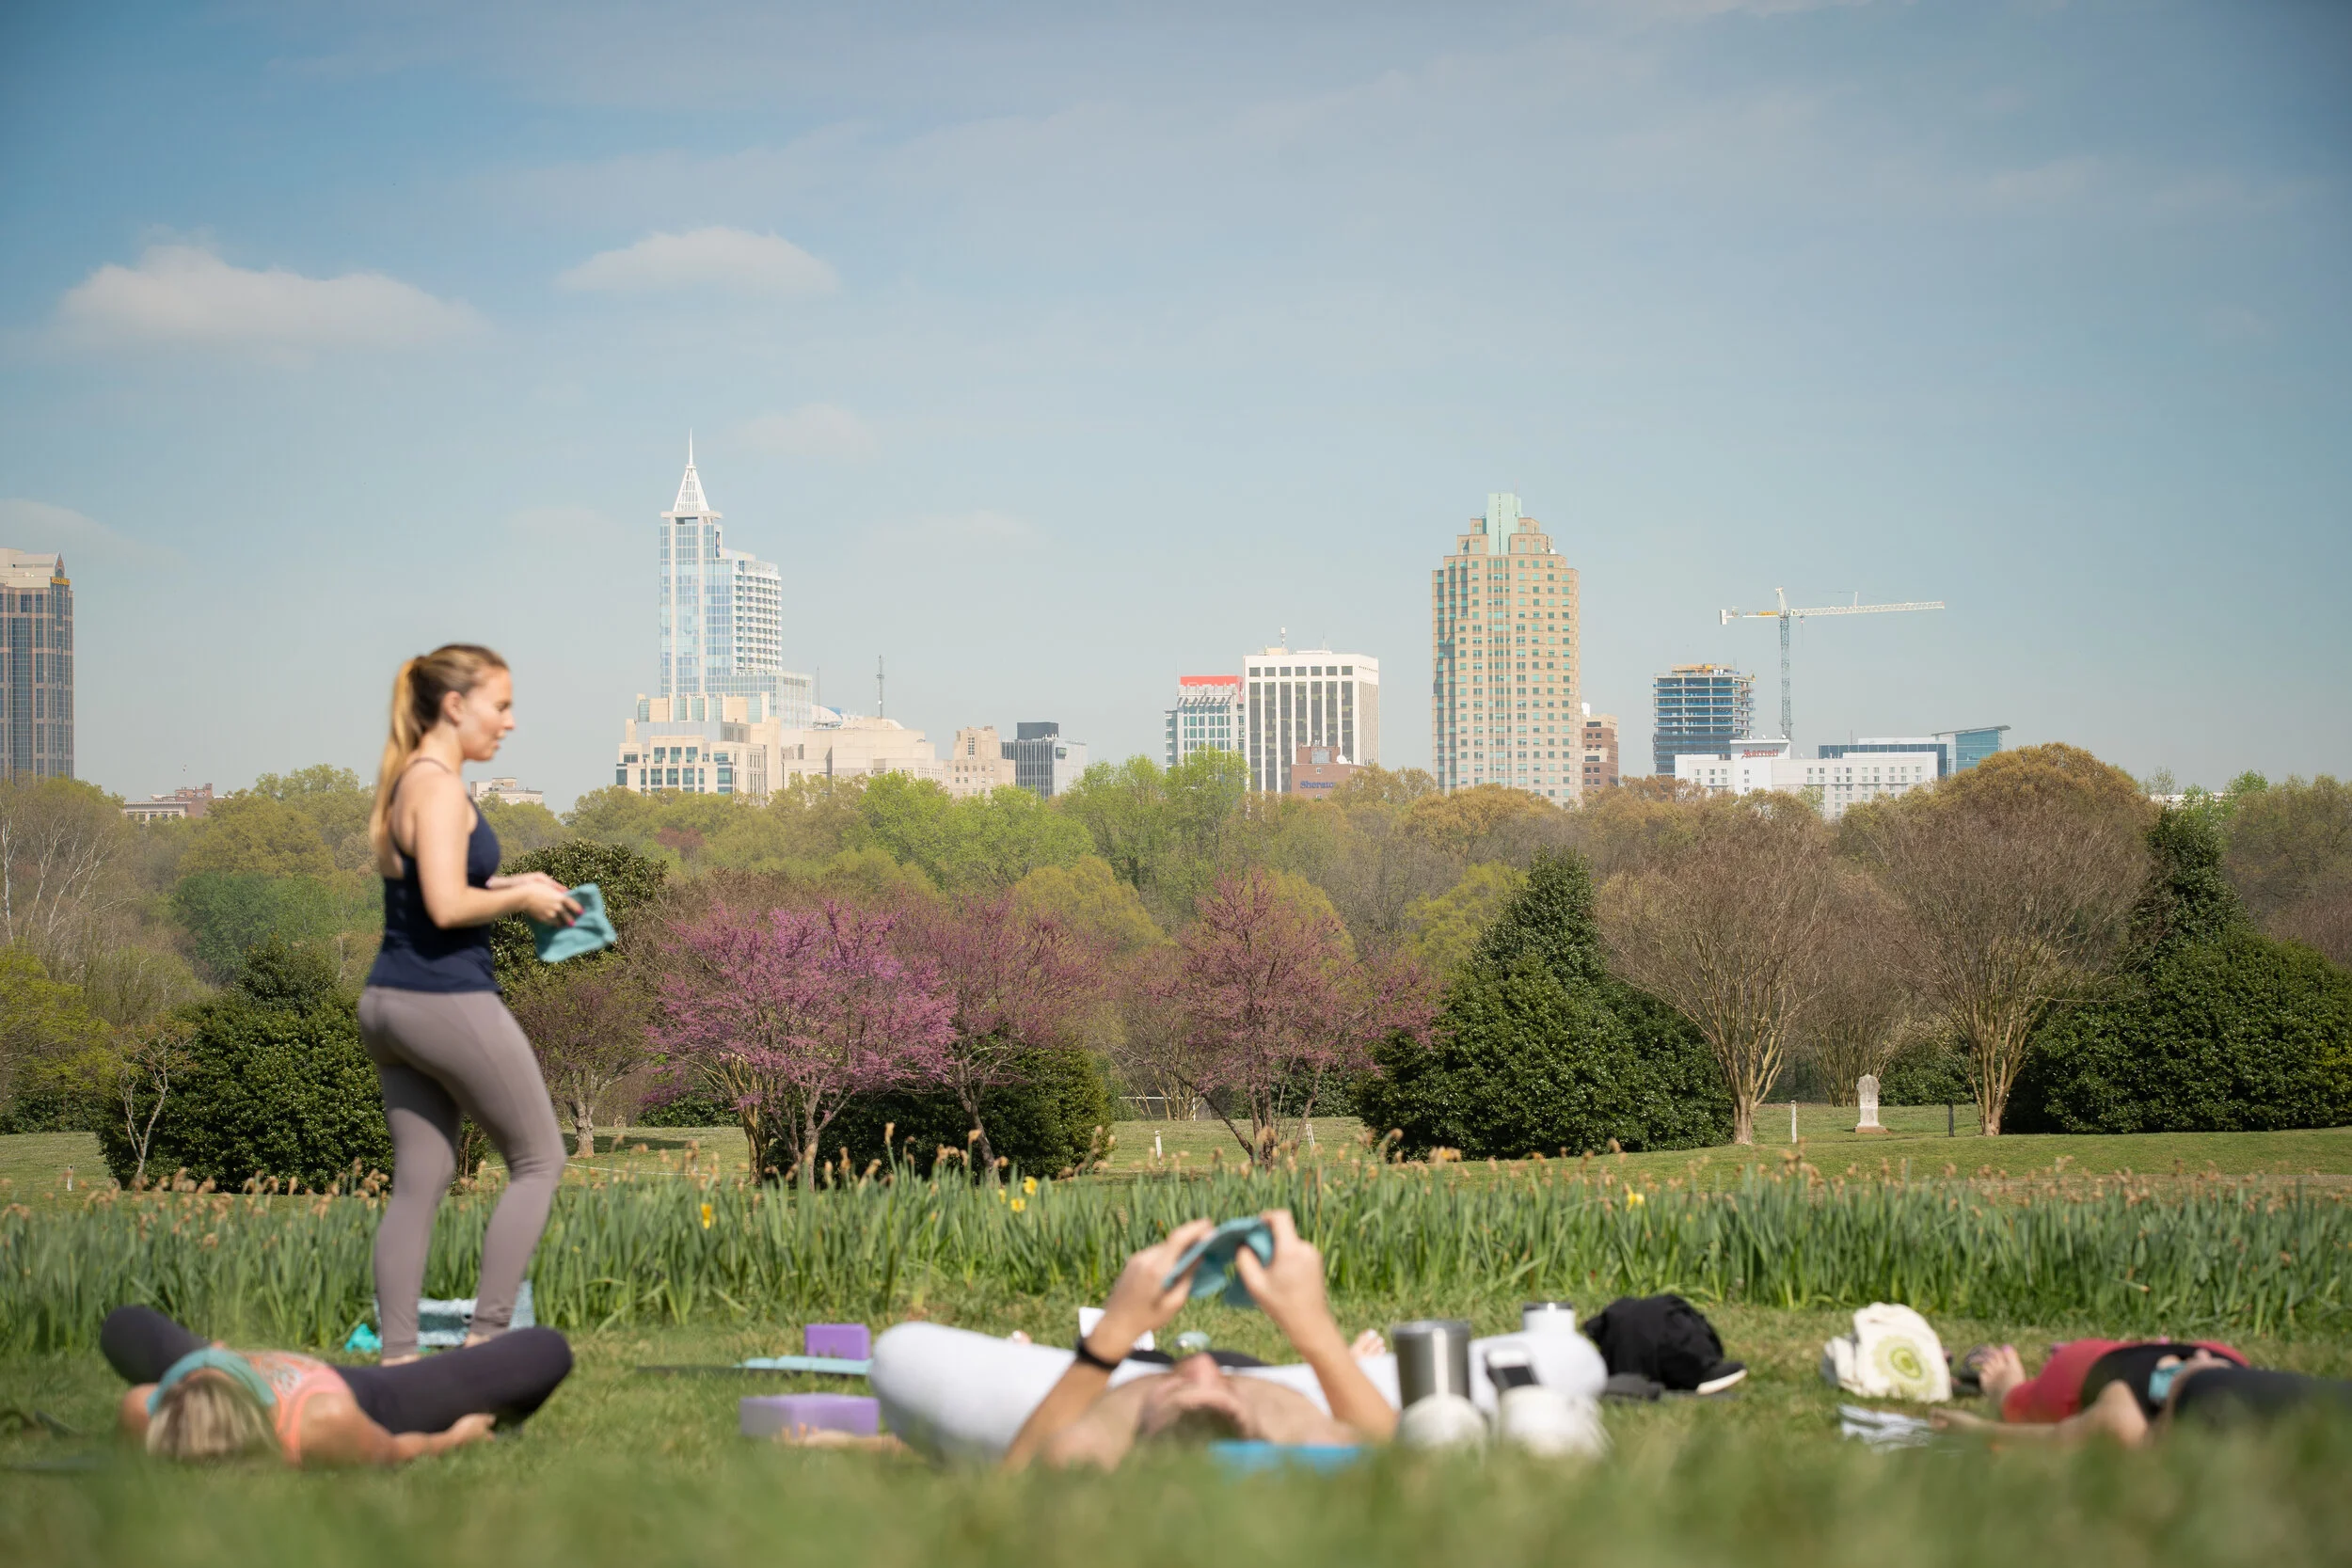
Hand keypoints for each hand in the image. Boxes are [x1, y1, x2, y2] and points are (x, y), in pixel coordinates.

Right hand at [517, 879, 580, 925]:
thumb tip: (566, 891)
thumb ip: (557, 887)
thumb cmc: (534, 886)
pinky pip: (552, 923)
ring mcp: (551, 914)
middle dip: (571, 920)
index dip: (577, 908)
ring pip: (559, 921)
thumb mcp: (547, 883)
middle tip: (573, 923)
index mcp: (560, 897)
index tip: (581, 912)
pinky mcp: (544, 918)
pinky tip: (555, 925)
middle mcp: (557, 906)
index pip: (572, 904)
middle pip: (567, 915)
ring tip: (563, 925)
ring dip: (562, 922)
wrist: (523, 896)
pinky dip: (554, 924)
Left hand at [1090, 1218, 1215, 1359]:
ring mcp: (1137, 1258)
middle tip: (1206, 1249)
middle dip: (1190, 1242)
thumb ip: (1187, 1277)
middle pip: (1173, 1243)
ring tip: (1190, 1263)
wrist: (1116, 1323)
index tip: (1211, 1225)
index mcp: (1157, 1269)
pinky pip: (1155, 1254)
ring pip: (1164, 1248)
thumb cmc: (1148, 1318)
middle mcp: (1145, 1258)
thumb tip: (1199, 1256)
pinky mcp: (1133, 1261)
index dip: (1196, 1229)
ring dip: (1178, 1251)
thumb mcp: (1173, 1303)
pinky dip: (1167, 1257)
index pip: (1178, 1239)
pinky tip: (1171, 1270)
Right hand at [1232, 1210, 1332, 1342]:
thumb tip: (1243, 1243)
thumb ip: (1245, 1259)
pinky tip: (1283, 1275)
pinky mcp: (1317, 1261)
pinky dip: (1287, 1255)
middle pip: (1284, 1230)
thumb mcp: (1255, 1284)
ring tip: (1270, 1270)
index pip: (1281, 1217)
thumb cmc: (1281, 1305)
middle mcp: (1305, 1247)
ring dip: (1278, 1249)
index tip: (1255, 1227)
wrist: (1310, 1323)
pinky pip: (1297, 1250)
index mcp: (1290, 1250)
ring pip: (1290, 1241)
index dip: (1266, 1216)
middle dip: (1269, 1238)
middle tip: (1258, 1255)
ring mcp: (1313, 1254)